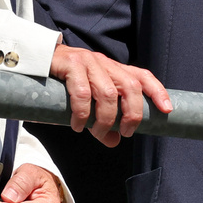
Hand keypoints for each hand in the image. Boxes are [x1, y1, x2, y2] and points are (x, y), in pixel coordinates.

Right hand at [49, 44, 172, 146]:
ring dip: (105, 119)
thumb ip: (101, 119)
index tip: (167, 110)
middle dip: (132, 113)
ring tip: (96, 132)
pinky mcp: (71, 64)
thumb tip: (114, 141)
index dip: (157, 91)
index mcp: (113, 69)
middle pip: (130, 86)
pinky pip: (82, 92)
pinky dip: (82, 113)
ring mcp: (88, 62)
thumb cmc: (64, 84)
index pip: (142, 76)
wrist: (35, 60)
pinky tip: (77, 125)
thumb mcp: (88, 101)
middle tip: (124, 133)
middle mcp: (104, 63)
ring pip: (108, 93)